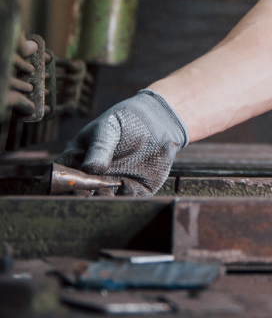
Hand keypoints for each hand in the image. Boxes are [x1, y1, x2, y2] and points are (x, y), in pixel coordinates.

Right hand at [57, 89, 188, 195]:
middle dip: (81, 199)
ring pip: (101, 203)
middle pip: (78, 196)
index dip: (60, 186)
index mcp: (76, 161)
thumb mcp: (109, 128)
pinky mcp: (132, 191)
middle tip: (88, 196)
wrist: (156, 121)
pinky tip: (126, 190)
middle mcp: (91, 179)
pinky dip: (124, 201)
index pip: (61, 178)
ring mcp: (110, 187)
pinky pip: (126, 202)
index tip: (69, 186)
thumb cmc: (124, 120)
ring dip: (102, 204)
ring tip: (106, 197)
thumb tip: (90, 170)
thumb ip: (100, 147)